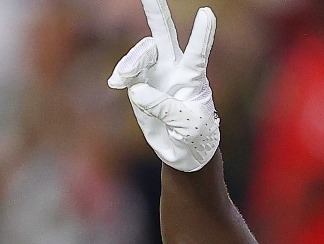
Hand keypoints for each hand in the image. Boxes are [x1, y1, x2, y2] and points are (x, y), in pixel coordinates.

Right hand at [108, 0, 219, 171]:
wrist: (185, 150)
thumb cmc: (196, 136)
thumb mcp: (188, 125)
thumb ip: (164, 107)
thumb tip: (135, 89)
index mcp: (194, 77)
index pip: (198, 52)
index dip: (202, 34)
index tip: (207, 13)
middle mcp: (174, 69)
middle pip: (164, 34)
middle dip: (156, 11)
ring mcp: (156, 74)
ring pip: (140, 53)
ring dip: (131, 61)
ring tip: (122, 79)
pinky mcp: (139, 84)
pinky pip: (126, 72)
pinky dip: (120, 74)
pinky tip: (116, 82)